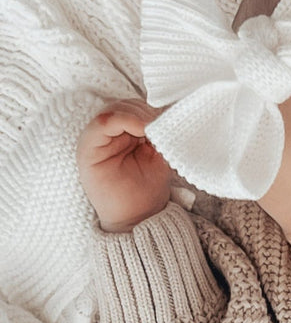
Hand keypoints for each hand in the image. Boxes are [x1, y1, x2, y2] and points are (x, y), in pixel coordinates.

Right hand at [77, 100, 170, 232]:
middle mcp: (108, 134)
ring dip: (139, 116)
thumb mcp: (159, 155)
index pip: (135, 107)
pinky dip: (124, 120)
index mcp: (125, 133)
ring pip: (114, 109)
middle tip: (163, 126)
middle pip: (125, 105)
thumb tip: (168, 113)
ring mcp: (96, 139)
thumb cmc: (147, 189)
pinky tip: (143, 130)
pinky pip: (102, 123)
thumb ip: (159, 134)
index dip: (153, 109)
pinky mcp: (88, 148)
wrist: (138, 217)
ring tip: (154, 133)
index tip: (170, 119)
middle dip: (147, 112)